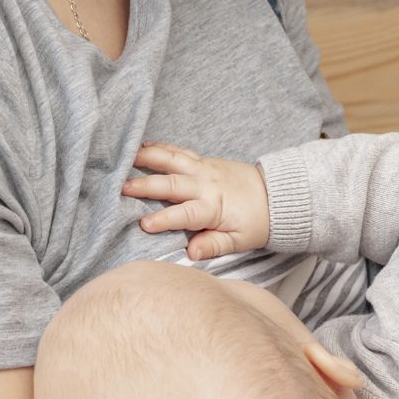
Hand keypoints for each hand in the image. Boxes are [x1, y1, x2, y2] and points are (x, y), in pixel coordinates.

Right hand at [124, 142, 270, 260]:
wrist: (276, 195)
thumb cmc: (257, 222)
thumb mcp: (240, 241)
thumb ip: (214, 246)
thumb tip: (191, 252)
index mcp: (214, 207)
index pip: (185, 214)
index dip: (164, 220)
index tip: (143, 224)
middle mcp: (206, 185)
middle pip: (172, 184)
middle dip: (146, 185)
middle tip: (122, 188)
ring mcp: (205, 169)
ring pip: (173, 160)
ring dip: (149, 158)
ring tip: (126, 158)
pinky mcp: (205, 161)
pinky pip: (180, 152)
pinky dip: (162, 147)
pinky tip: (144, 146)